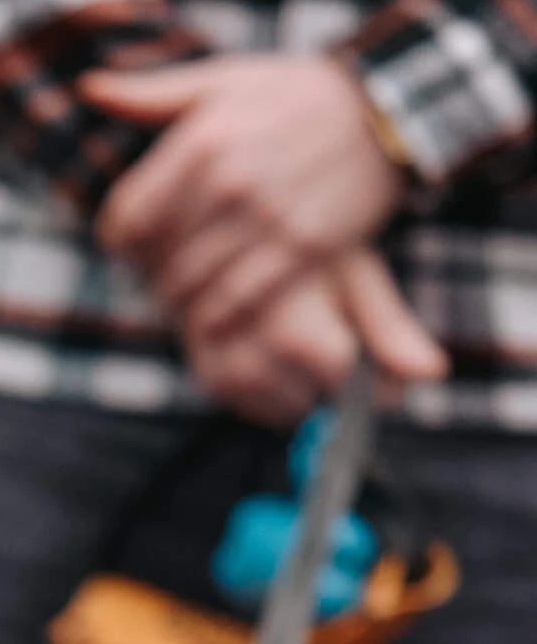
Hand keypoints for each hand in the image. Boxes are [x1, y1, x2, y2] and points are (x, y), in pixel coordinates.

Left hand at [83, 55, 403, 335]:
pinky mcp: (301, 250)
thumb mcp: (221, 81)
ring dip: (179, 303)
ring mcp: (267, 219)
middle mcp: (230, 182)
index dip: (119, 243)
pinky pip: (237, 304)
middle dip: (149, 275)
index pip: (127, 220)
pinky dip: (215, 320)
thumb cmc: (290, 94)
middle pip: (157, 260)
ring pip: (192, 289)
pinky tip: (211, 315)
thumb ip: (152, 94)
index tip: (129, 246)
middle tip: (156, 277)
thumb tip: (90, 89)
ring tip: (181, 296)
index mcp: (201, 141)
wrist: (381, 111)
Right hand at [179, 249, 444, 426]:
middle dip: (329, 374)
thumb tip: (433, 374)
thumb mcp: (356, 277)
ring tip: (295, 332)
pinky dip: (272, 390)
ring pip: (288, 410)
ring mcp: (227, 374)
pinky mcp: (211, 380)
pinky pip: (256, 408)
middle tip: (319, 323)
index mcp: (294, 332)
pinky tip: (273, 350)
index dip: (361, 362)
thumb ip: (392, 330)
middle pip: (317, 400)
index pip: (344, 382)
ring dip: (301, 385)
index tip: (356, 331)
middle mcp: (254, 360)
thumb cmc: (305, 250)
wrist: (226, 233)